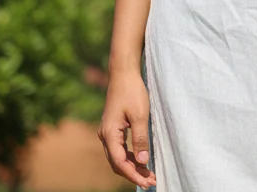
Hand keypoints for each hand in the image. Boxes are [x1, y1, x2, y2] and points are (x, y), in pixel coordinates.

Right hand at [98, 69, 155, 186]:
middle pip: (117, 163)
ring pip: (118, 157)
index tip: (147, 182)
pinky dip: (130, 157)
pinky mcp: (113, 129)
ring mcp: (107, 133)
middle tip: (151, 181)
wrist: (123, 75)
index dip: (133, 174)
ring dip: (132, 167)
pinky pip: (119, 149)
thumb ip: (141, 138)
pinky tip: (141, 161)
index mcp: (109, 133)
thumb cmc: (132, 92)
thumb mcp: (140, 115)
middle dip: (134, 174)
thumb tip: (143, 161)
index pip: (119, 162)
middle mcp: (105, 136)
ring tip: (149, 175)